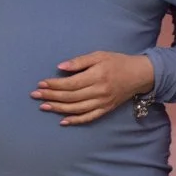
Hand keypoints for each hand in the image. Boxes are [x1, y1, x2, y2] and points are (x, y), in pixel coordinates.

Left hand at [33, 51, 156, 125]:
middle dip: (51, 96)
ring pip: (76, 109)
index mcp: (97, 76)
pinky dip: (75, 120)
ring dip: (58, 108)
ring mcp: (102, 102)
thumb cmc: (117, 62)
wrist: (139, 75)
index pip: (70, 83)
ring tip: (43, 106)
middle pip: (70, 97)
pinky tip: (62, 120)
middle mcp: (99, 91)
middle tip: (35, 95)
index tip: (41, 83)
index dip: (54, 84)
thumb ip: (79, 61)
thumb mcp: (99, 55)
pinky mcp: (106, 109)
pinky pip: (88, 118)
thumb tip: (60, 67)